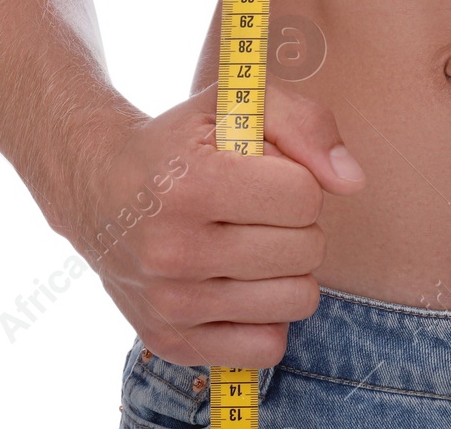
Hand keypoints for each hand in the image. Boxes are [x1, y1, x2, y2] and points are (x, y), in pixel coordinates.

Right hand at [71, 80, 364, 366]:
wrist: (98, 186)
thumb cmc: (183, 142)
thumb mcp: (237, 104)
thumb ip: (306, 124)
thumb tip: (351, 182)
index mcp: (191, 185)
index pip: (304, 196)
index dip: (298, 178)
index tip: (265, 173)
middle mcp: (174, 251)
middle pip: (306, 249)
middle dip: (296, 222)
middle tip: (255, 208)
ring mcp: (171, 304)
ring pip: (298, 299)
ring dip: (288, 269)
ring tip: (249, 243)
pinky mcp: (172, 341)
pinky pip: (269, 347)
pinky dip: (268, 315)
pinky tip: (240, 283)